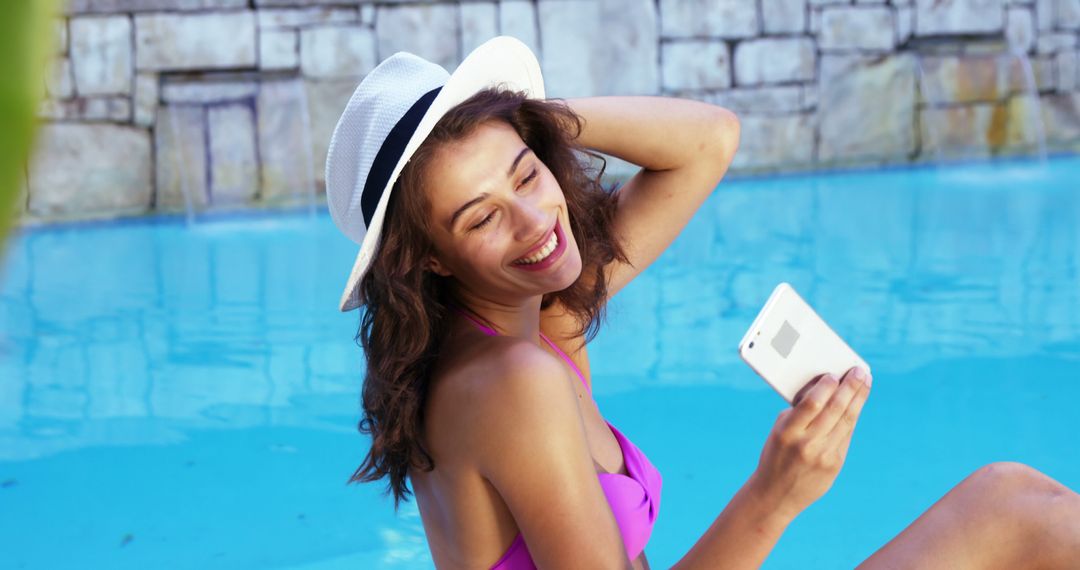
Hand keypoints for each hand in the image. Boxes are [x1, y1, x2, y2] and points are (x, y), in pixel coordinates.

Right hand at [748, 366, 871, 519]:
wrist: (776, 495)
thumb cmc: (776, 455)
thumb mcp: (779, 431)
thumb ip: (800, 412)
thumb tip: (825, 389)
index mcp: (788, 432)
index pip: (812, 403)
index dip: (826, 386)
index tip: (835, 373)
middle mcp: (808, 444)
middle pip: (835, 409)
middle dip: (850, 387)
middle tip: (860, 371)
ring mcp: (824, 457)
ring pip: (847, 421)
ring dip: (858, 399)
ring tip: (865, 382)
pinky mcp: (835, 465)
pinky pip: (846, 436)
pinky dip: (852, 417)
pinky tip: (857, 404)